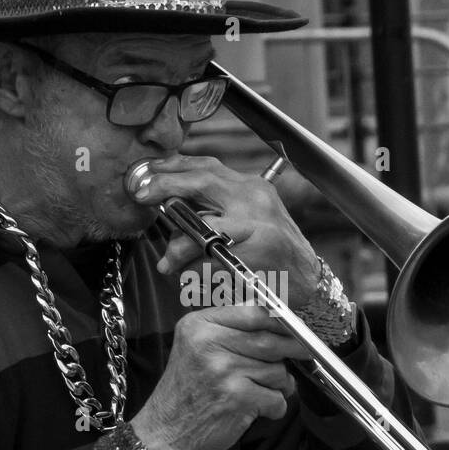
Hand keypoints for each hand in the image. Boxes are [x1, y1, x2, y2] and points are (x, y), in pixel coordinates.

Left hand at [129, 154, 320, 307]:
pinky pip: (212, 260)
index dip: (171, 168)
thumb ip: (211, 210)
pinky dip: (196, 272)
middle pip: (201, 181)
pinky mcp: (260, 251)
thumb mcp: (244, 221)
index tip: (145, 175)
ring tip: (169, 264)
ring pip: (201, 228)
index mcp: (250, 187)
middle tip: (141, 195)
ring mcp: (259, 223)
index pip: (206, 166)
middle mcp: (255, 198)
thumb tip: (168, 208)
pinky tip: (193, 281)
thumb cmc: (269, 255)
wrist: (307, 283)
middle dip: (166, 186)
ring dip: (178, 248)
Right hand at [130, 303, 309, 449]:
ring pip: (277, 370)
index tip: (295, 327)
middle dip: (292, 350)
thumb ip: (229, 329)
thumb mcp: (196, 348)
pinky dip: (274, 407)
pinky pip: (277, 397)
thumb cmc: (186, 393)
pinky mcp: (237, 397)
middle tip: (304, 354)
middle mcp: (208, 343)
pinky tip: (256, 410)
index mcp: (198, 326)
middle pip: (269, 341)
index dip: (281, 321)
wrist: (165, 434)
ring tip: (257, 391)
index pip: (253, 313)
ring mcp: (223, 370)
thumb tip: (268, 312)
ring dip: (277, 385)